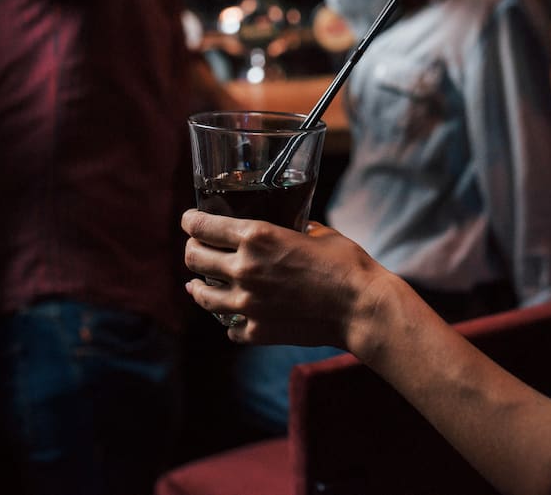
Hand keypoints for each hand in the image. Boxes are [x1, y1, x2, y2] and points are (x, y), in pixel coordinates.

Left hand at [182, 209, 387, 346]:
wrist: (361, 308)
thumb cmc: (346, 264)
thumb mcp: (318, 232)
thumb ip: (293, 227)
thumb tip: (288, 226)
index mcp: (256, 237)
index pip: (202, 226)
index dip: (191, 220)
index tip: (189, 219)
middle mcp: (243, 269)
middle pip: (193, 258)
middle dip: (192, 249)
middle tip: (197, 248)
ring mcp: (246, 304)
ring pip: (201, 294)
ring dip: (200, 285)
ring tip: (202, 283)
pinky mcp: (255, 331)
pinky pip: (227, 325)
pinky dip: (229, 318)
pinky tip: (234, 313)